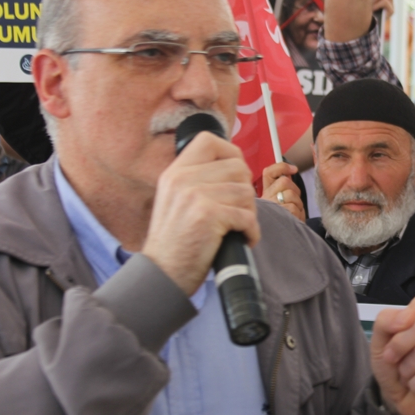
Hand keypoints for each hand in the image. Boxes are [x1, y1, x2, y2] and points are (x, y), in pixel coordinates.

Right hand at [142, 132, 259, 296]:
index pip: (210, 140)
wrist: (162, 274)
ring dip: (249, 213)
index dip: (231, 153)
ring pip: (246, 192)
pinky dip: (251, 232)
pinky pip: (248, 216)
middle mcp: (183, 179)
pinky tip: (242, 239)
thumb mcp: (175, 199)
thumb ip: (197, 179)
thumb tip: (235, 166)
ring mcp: (195, 196)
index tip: (235, 175)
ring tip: (236, 227)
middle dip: (245, 191)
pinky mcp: (209, 216)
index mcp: (175, 172)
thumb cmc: (175, 241)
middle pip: (237, 167)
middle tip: (237, 211)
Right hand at [261, 162, 304, 221]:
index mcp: (266, 192)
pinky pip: (293, 208)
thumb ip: (284, 186)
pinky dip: (298, 214)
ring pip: (291, 194)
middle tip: (293, 202)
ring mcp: (270, 207)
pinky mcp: (278, 216)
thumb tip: (292, 170)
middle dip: (295, 190)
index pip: (269, 172)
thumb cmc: (285, 220)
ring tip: (292, 214)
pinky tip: (293, 220)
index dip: (282, 167)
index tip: (293, 169)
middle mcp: (265, 198)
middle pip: (284, 181)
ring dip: (297, 204)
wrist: (282, 240)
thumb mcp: (283, 201)